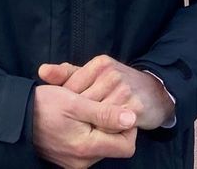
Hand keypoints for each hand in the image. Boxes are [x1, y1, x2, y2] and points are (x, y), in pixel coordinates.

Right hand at [31, 84, 136, 168]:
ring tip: (87, 110)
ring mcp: (75, 163)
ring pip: (104, 145)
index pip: (127, 145)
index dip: (128, 126)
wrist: (16, 119)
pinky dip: (91, 133)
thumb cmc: (45, 106)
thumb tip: (132, 118)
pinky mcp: (69, 160)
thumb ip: (105, 113)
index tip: (118, 108)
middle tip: (100, 105)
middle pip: (116, 145)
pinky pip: (90, 148)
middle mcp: (82, 162)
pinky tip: (80, 118)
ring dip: (101, 127)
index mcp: (86, 148)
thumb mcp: (76, 102)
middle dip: (113, 125)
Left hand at [39, 56, 175, 130]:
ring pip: (96, 116)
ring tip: (87, 130)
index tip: (67, 113)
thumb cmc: (119, 85)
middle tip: (74, 127)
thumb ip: (68, 74)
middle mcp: (112, 74)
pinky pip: (111, 125)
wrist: (155, 92)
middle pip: (82, 104)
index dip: (67, 104)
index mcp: (100, 64)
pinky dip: (106, 131)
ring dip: (91, 126)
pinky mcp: (135, 107)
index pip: (71, 87)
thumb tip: (42, 71)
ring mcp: (124, 90)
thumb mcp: (94, 74)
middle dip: (78, 117)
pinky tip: (103, 132)